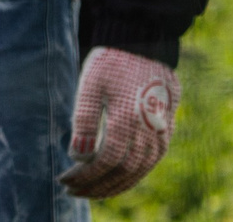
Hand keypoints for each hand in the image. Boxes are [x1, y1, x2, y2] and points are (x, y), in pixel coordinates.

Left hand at [60, 47, 176, 198]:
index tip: (64, 180)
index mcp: (127, 119)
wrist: (144, 41)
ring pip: (139, 172)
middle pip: (123, 173)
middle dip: (96, 186)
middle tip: (73, 191)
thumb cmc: (112, 61)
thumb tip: (78, 158)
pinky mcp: (167, 130)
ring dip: (114, 186)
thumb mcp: (91, 84)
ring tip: (91, 190)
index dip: (84, 176)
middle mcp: (148, 130)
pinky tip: (116, 178)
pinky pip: (151, 162)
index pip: (104, 162)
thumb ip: (84, 121)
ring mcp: (162, 132)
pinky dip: (132, 176)